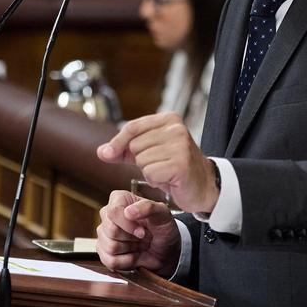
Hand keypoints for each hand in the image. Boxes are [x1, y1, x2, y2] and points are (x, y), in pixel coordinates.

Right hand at [96, 190, 180, 276]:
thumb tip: (128, 211)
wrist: (165, 249)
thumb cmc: (163, 228)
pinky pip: (110, 261)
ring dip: (131, 249)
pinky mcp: (103, 251)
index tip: (142, 231)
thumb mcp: (163, 214)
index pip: (113, 212)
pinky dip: (127, 261)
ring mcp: (103, 234)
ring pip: (110, 247)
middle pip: (111, 231)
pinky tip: (134, 254)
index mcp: (119, 199)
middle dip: (132, 238)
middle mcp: (108, 215)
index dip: (128, 225)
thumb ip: (148, 207)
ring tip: (139, 244)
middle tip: (144, 236)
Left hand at [97, 112, 218, 213]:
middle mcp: (176, 129)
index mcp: (169, 119)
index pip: (132, 127)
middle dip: (141, 160)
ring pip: (141, 160)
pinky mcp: (180, 164)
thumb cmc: (175, 168)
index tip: (108, 154)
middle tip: (160, 165)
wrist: (204, 186)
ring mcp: (180, 146)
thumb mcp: (149, 153)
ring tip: (166, 172)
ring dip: (149, 171)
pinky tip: (169, 179)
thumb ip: (124, 150)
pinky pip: (150, 173)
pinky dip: (156, 181)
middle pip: (135, 145)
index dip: (118, 143)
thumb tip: (102, 152)